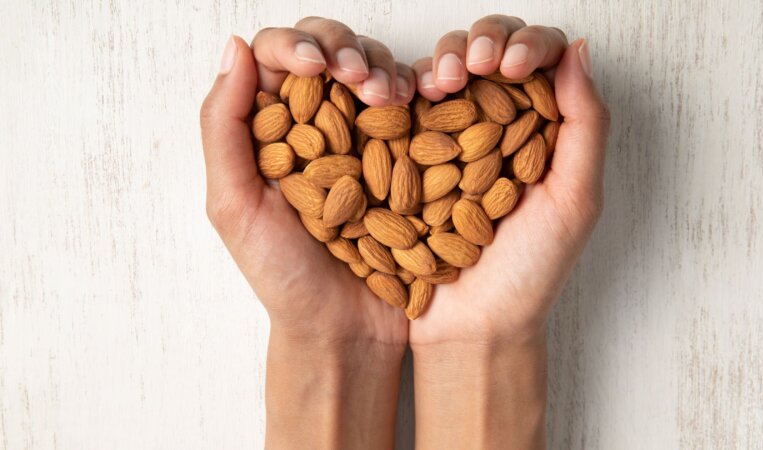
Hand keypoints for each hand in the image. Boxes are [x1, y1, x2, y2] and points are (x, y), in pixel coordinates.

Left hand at [199, 20, 413, 447]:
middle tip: (359, 77)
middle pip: (326, 51)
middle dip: (343, 50)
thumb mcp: (235, 206)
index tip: (315, 65)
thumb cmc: (284, 277)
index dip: (295, 45)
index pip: (274, 59)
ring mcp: (363, 137)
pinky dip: (415, 92)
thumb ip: (224, 128)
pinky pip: (411, 106)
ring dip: (380, 67)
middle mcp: (315, 124)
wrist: (346, 328)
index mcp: (269, 130)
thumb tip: (235, 49)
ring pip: (371, 70)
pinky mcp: (403, 154)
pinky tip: (417, 103)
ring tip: (390, 95)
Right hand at [407, 15, 609, 448]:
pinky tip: (406, 96)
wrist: (471, 325)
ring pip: (448, 69)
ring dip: (443, 60)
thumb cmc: (530, 273)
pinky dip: (405, 89)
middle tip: (472, 67)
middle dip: (482, 42)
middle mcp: (499, 124)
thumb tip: (579, 50)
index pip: (544, 58)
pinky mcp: (411, 154)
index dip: (527, 43)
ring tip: (437, 83)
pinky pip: (407, 106)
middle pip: (493, 50)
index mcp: (545, 128)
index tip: (511, 67)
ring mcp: (453, 137)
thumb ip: (586, 125)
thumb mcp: (574, 200)